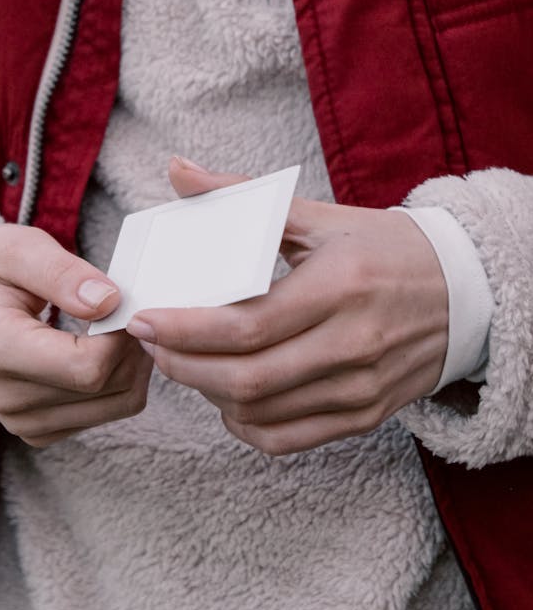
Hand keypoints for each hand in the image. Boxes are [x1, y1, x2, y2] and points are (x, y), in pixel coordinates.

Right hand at [0, 225, 151, 446]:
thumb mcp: (14, 248)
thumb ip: (61, 272)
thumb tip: (109, 302)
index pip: (84, 368)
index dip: (119, 336)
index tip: (121, 302)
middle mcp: (2, 394)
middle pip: (102, 388)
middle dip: (129, 347)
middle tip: (125, 309)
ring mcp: (17, 419)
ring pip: (111, 407)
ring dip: (129, 367)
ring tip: (115, 327)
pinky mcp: (35, 429)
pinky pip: (101, 417)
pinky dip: (116, 386)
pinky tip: (102, 352)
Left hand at [125, 157, 447, 455]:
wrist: (464, 292)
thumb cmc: (383, 248)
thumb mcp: (320, 215)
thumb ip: (243, 196)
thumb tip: (176, 171)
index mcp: (339, 286)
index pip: (247, 325)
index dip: (186, 330)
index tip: (145, 321)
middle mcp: (352, 343)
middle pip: (247, 378)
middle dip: (184, 366)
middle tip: (153, 346)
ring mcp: (361, 386)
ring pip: (262, 412)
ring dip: (208, 394)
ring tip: (185, 364)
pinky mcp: (365, 414)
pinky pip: (289, 438)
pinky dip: (246, 426)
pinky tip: (227, 400)